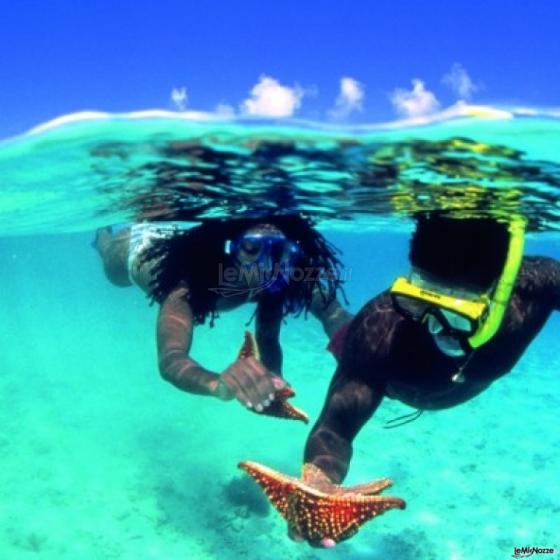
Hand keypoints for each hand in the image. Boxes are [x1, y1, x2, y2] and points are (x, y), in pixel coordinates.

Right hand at [219, 356, 285, 411]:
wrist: (221, 385)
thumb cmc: (243, 383)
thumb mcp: (258, 381)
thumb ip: (271, 382)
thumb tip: (286, 385)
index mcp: (252, 361)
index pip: (263, 374)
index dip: (269, 386)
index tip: (272, 398)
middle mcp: (242, 362)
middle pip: (255, 379)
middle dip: (262, 393)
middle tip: (266, 405)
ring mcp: (232, 368)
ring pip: (246, 385)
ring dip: (254, 398)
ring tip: (259, 408)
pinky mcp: (224, 377)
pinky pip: (236, 389)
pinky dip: (244, 398)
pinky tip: (249, 406)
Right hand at [239, 461, 405, 547]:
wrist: (319, 486)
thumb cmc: (300, 488)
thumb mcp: (281, 482)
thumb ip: (262, 474)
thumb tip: (240, 464)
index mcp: (309, 519)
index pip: (302, 532)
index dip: (303, 535)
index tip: (304, 538)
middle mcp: (328, 524)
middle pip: (330, 533)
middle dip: (332, 537)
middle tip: (332, 542)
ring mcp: (344, 517)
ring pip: (357, 518)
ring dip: (369, 512)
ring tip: (379, 507)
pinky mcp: (357, 507)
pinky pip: (370, 504)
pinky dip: (383, 499)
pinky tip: (398, 496)